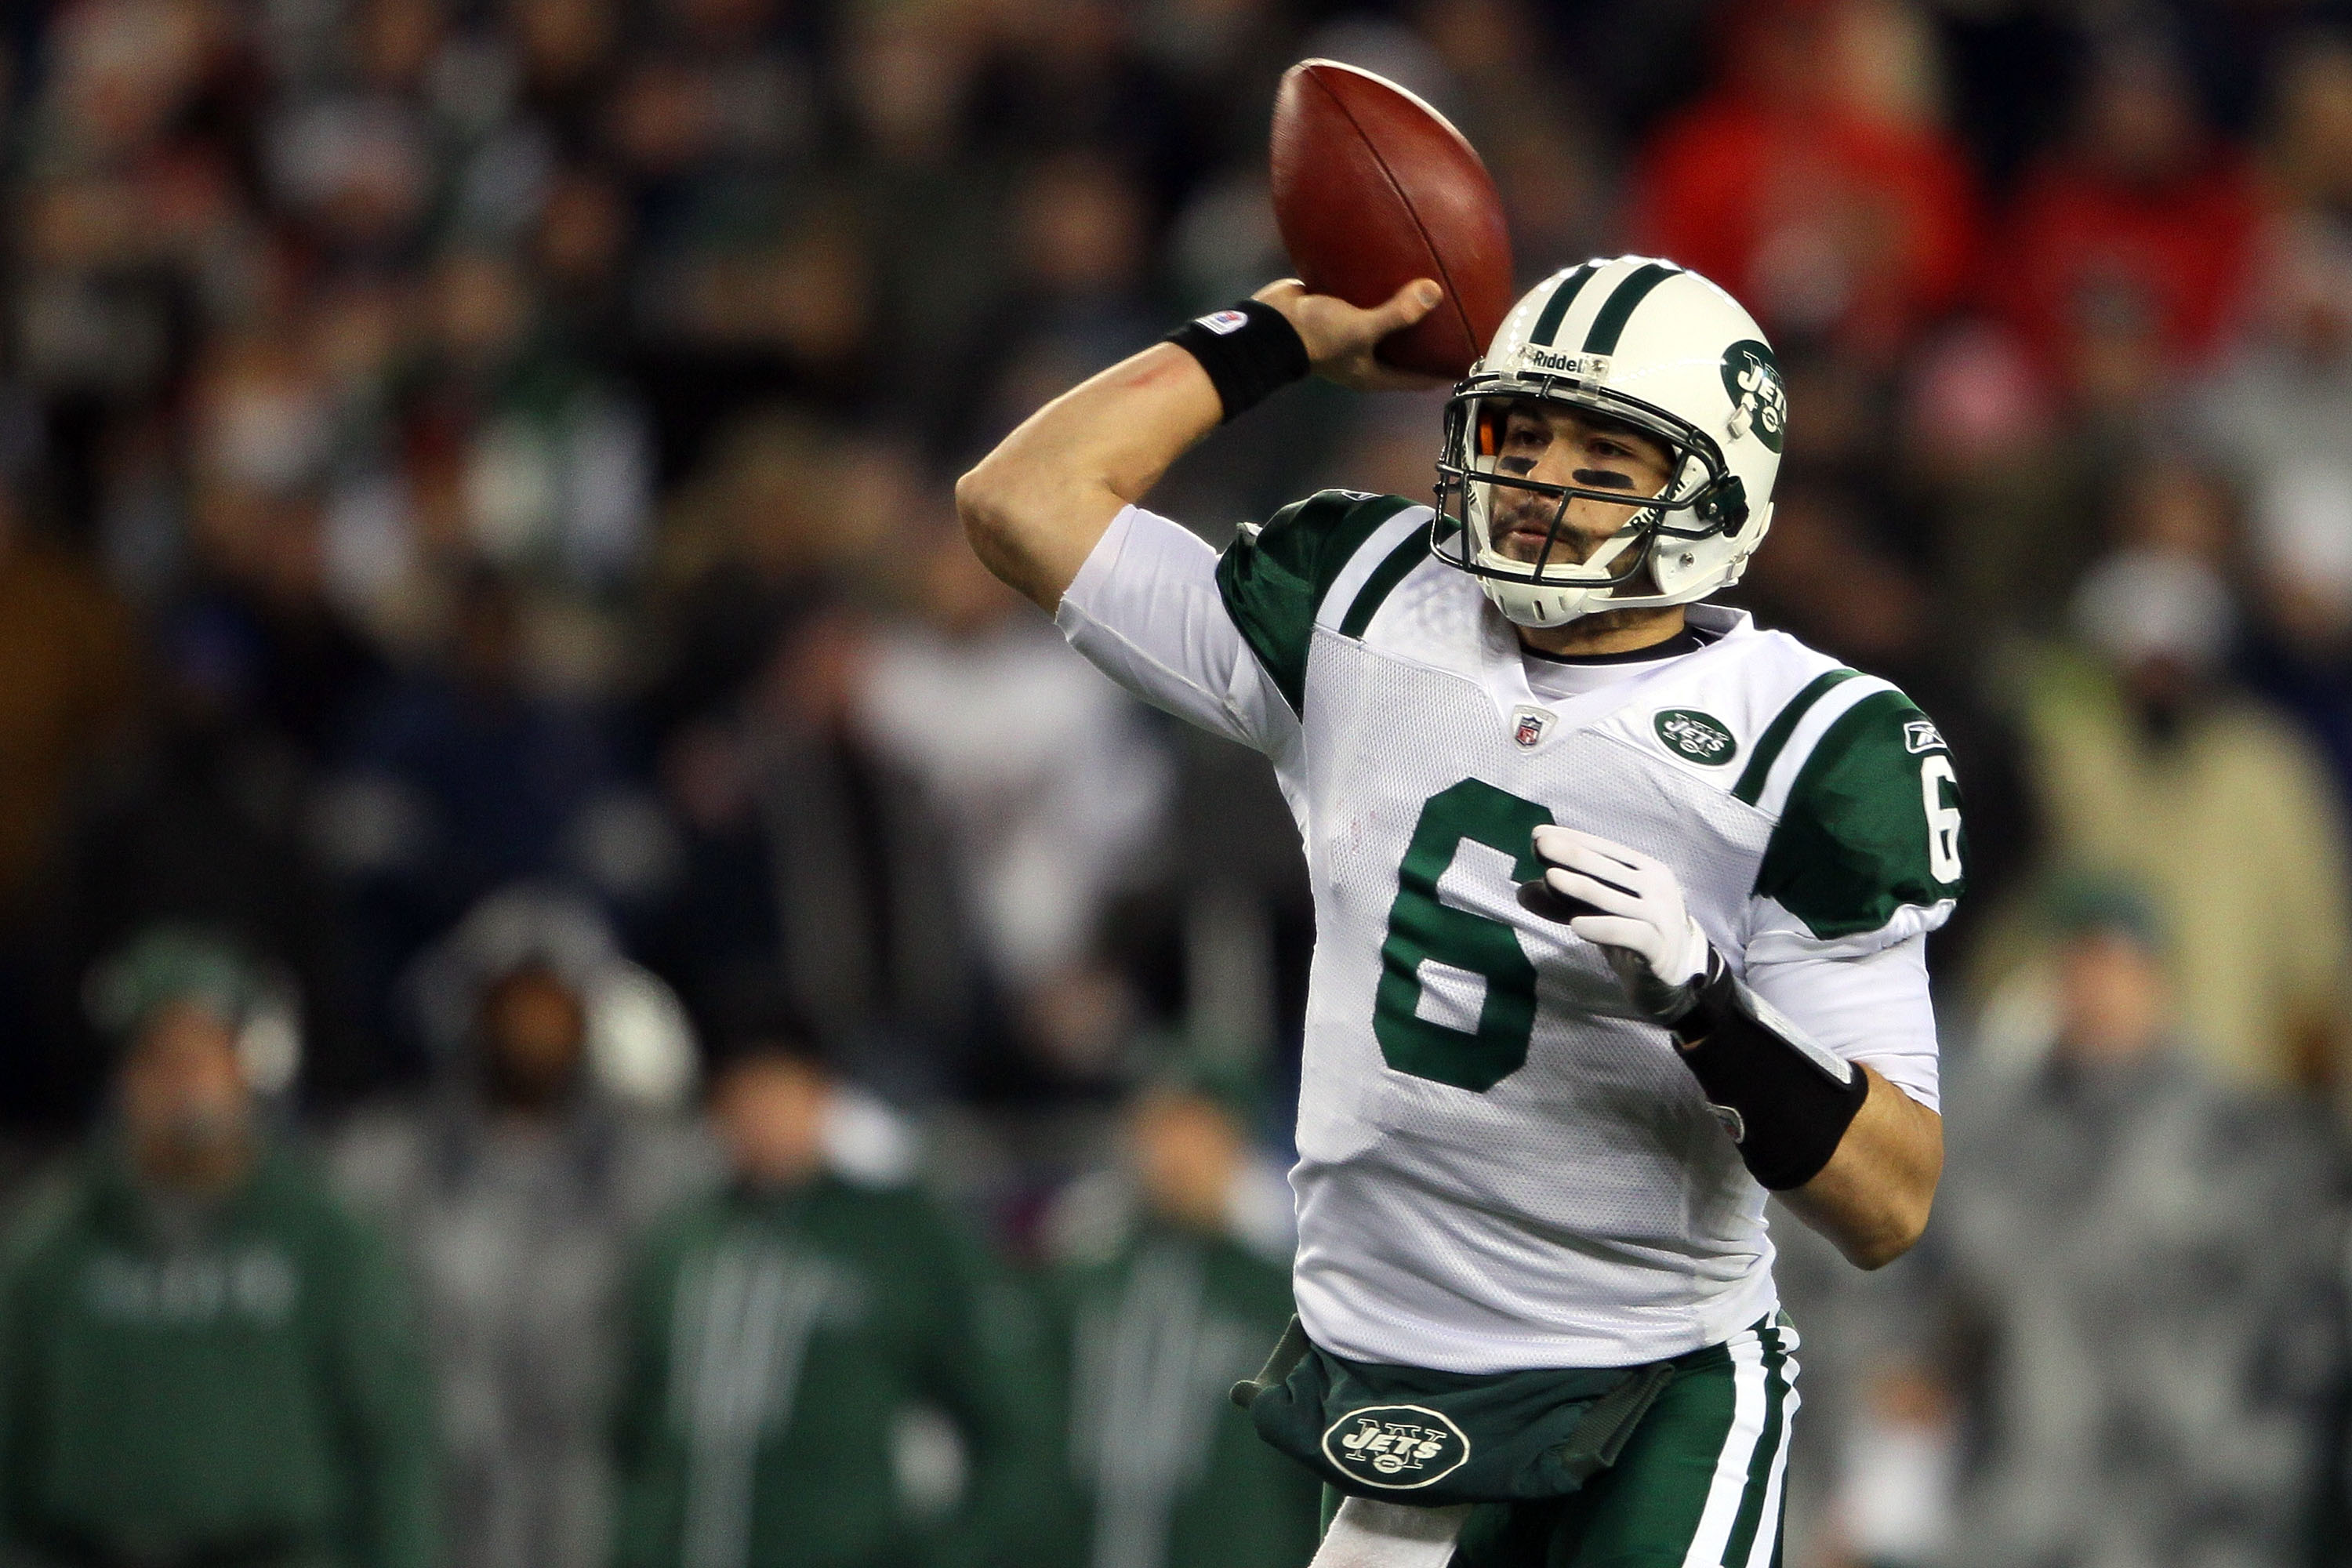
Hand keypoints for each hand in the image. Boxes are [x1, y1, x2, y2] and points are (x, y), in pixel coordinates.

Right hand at [1251, 278, 1451, 391]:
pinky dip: (1378, 286)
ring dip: (1403, 307)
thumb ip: (1398, 314)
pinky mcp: (1336, 311)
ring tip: (1432, 285)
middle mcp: (1364, 356)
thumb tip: (1435, 292)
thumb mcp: (1361, 329)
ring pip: (1385, 320)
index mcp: (1373, 373)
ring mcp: (1349, 333)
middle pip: (1406, 350)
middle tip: (1459, 316)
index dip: (1445, 370)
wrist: (1269, 324)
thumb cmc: (1315, 337)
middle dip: (1429, 337)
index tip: (1471, 356)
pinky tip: (1393, 264)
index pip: (1419, 378)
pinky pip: (1364, 298)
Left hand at [1522, 827, 1713, 1021]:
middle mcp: (1657, 887)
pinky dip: (1603, 928)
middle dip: (1572, 854)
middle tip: (1541, 845)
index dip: (1572, 839)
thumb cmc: (1632, 934)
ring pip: (1615, 899)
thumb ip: (1565, 902)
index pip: (1605, 849)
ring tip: (1550, 878)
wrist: (1674, 976)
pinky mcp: (1659, 948)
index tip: (1537, 833)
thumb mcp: (1597, 913)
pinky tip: (1576, 925)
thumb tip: (1522, 891)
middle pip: (1609, 868)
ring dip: (1581, 887)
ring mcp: (1661, 916)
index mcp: (1645, 870)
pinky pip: (1630, 933)